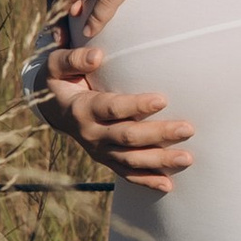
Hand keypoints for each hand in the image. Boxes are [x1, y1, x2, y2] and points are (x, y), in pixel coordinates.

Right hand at [32, 35, 195, 195]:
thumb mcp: (57, 64)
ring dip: (160, 161)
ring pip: (131, 160)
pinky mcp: (106, 159)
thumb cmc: (61, 79)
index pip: (112, 108)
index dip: (136, 105)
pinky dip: (147, 181)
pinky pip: (126, 173)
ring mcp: (98, 150)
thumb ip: (74, 58)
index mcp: (82, 108)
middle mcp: (91, 133)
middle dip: (159, 134)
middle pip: (128, 137)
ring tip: (187, 158)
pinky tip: (168, 185)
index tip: (162, 99)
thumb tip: (97, 56)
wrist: (52, 108)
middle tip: (188, 128)